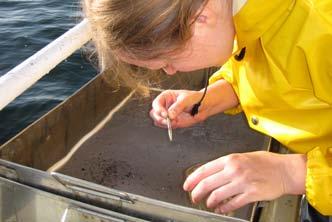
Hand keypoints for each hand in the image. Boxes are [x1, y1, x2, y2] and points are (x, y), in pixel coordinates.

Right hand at [150, 89, 207, 127]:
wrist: (203, 106)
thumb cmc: (194, 98)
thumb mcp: (186, 100)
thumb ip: (177, 107)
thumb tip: (170, 115)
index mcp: (166, 97)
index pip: (156, 103)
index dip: (158, 109)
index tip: (165, 114)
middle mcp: (165, 106)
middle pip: (154, 113)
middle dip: (159, 118)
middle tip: (168, 121)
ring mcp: (167, 114)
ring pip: (158, 121)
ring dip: (164, 123)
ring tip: (174, 122)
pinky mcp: (172, 121)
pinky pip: (165, 126)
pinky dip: (169, 126)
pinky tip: (176, 123)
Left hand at [183, 151, 306, 213]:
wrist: (285, 170)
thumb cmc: (266, 162)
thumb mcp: (243, 156)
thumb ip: (226, 164)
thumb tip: (211, 173)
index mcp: (230, 159)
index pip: (204, 169)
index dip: (192, 179)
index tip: (187, 185)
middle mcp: (234, 170)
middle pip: (207, 184)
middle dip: (197, 193)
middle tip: (194, 197)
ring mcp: (242, 182)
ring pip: (217, 195)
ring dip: (210, 202)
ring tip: (209, 203)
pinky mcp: (251, 194)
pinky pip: (232, 203)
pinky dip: (224, 208)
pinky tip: (221, 209)